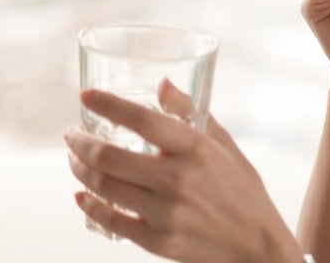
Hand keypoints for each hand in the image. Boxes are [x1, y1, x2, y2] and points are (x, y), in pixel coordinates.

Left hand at [65, 81, 300, 262]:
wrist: (257, 243)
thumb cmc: (242, 188)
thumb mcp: (224, 144)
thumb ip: (190, 113)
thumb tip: (161, 85)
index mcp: (196, 148)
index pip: (142, 119)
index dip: (108, 104)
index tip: (86, 96)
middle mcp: (178, 179)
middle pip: (110, 156)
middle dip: (80, 142)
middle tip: (72, 135)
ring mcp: (166, 213)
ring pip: (105, 187)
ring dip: (81, 170)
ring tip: (75, 160)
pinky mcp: (158, 242)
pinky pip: (112, 221)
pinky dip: (90, 205)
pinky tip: (83, 195)